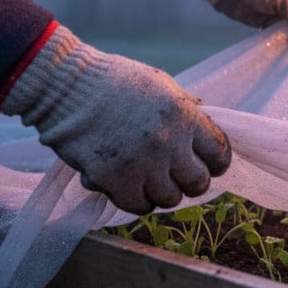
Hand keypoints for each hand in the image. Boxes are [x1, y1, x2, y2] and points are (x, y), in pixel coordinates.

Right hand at [0, 24, 231, 213]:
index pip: (220, 153)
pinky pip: (139, 206)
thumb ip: (185, 106)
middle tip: (178, 176)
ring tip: (151, 180)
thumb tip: (205, 119)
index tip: (207, 164)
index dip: (216, 163)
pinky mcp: (114, 179)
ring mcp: (142, 163)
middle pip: (198, 182)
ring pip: (170, 199)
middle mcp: (168, 142)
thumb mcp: (160, 83)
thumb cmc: (115, 80)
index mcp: (184, 116)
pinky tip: (131, 188)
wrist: (67, 86)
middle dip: (192, 182)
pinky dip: (138, 201)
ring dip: (163, 192)